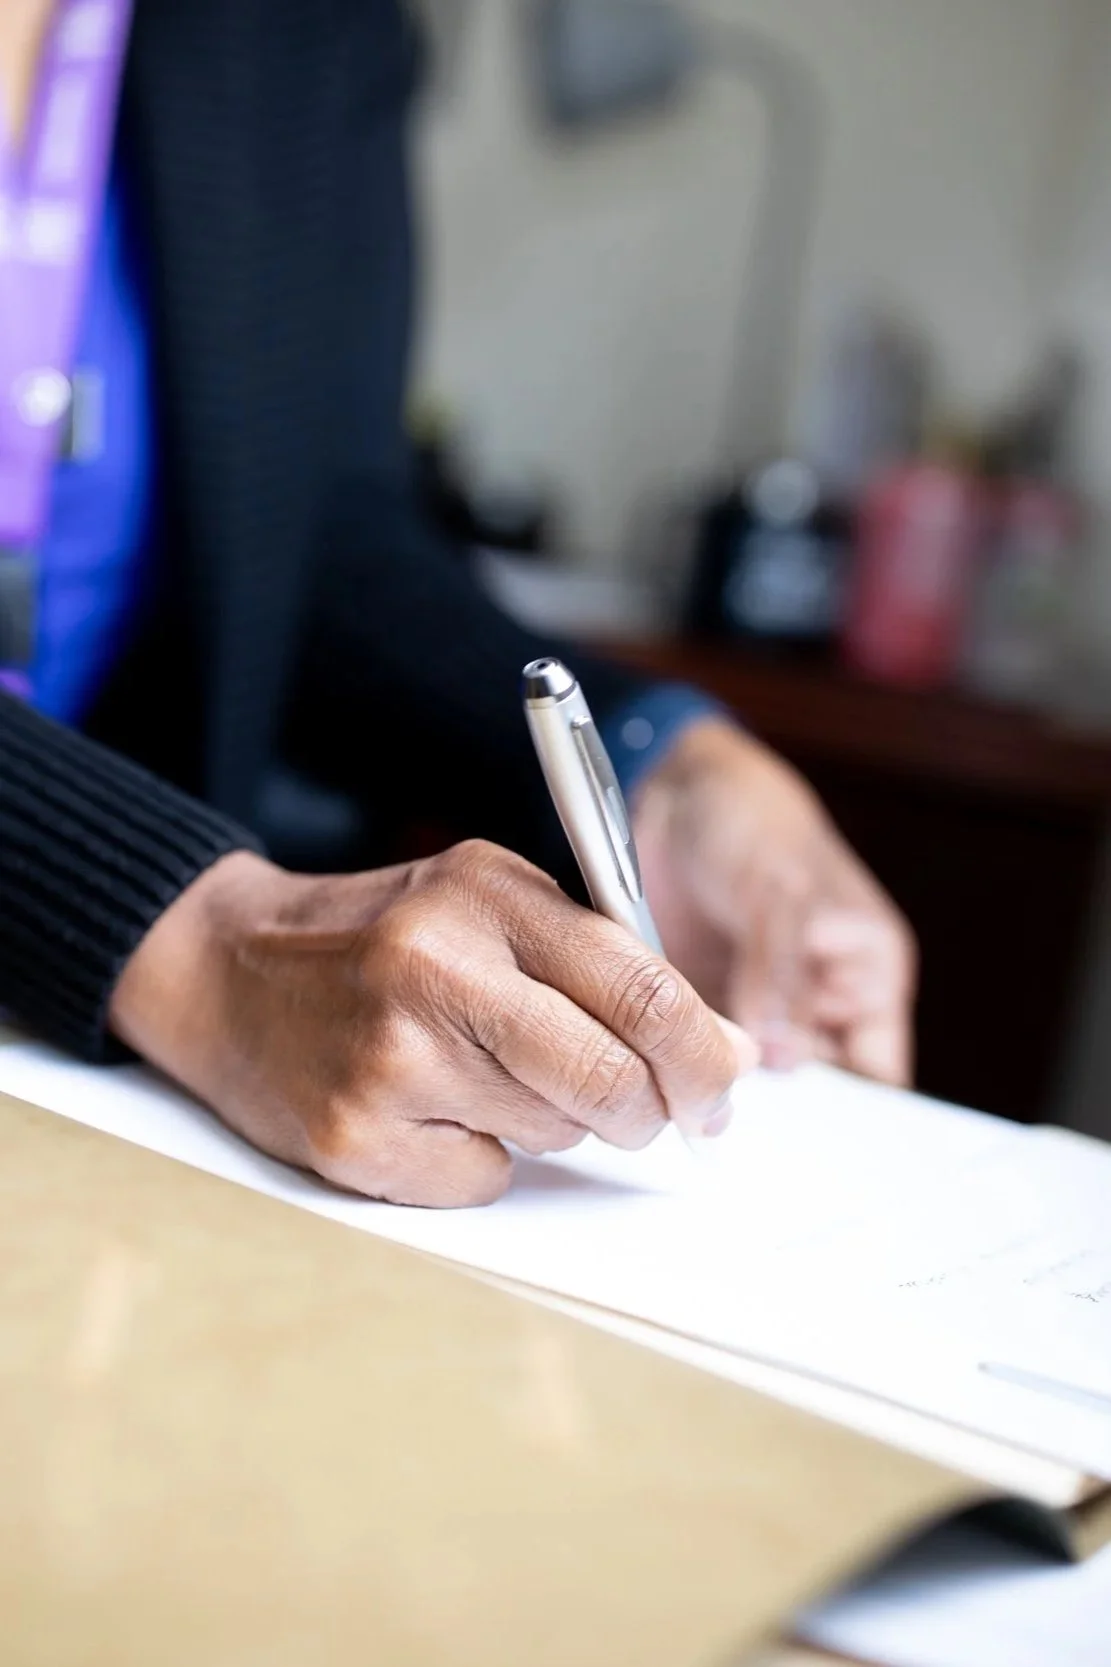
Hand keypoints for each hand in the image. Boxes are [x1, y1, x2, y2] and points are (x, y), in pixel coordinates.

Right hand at [110, 841, 757, 1207]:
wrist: (229, 973)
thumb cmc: (383, 939)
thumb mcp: (490, 907)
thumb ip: (604, 963)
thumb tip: (727, 1051)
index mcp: (487, 892)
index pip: (645, 990)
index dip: (707, 1056)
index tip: (724, 1084)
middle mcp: (436, 969)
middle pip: (613, 1080)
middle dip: (649, 1112)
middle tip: (641, 1112)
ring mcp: (390, 1060)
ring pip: (555, 1134)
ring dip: (551, 1121)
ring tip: (481, 1073)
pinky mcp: (354, 1139)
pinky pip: (484, 1181)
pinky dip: (477, 1160)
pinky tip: (427, 1113)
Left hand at [633, 720, 915, 1085]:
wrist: (675, 787)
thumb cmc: (755, 821)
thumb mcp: (780, 890)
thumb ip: (781, 970)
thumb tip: (780, 1047)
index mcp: (868, 974)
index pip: (877, 1072)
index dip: (853, 1114)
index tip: (808, 1143)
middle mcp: (817, 1003)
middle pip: (813, 1089)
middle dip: (781, 1110)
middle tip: (739, 1117)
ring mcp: (756, 1009)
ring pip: (750, 1078)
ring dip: (722, 1085)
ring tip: (695, 1095)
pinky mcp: (698, 1007)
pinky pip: (696, 1055)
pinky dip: (681, 1064)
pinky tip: (661, 1072)